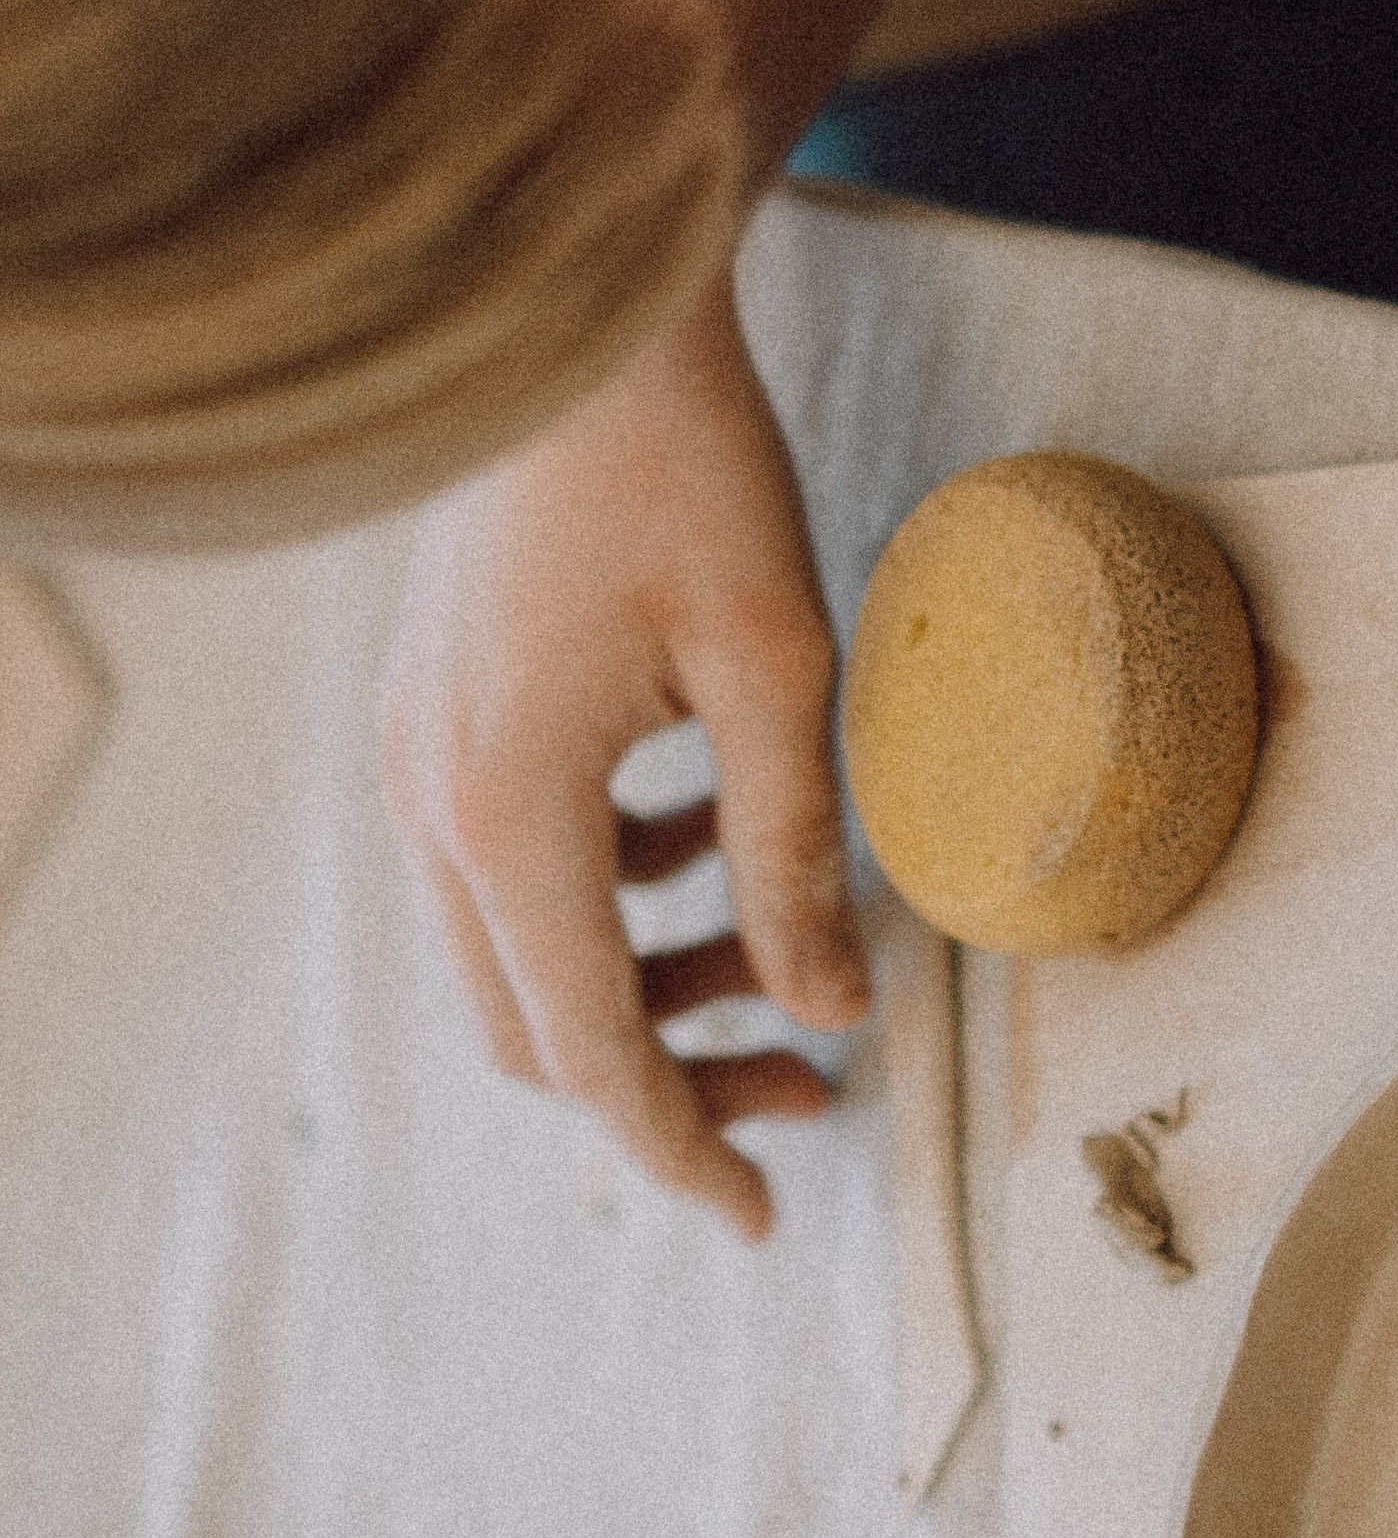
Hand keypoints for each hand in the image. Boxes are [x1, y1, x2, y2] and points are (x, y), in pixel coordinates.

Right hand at [381, 270, 866, 1236]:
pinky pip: (509, 862)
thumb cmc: (691, 470)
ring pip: (518, 948)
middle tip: (813, 1081)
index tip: (762, 1216)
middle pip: (539, 1022)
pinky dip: (607, 894)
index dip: (680, 1145)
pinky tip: (708, 846)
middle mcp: (435, 801)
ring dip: (644, 983)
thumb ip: (795, 855)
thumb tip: (836, 1012)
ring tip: (782, 967)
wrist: (584, 321)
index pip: (592, 1050)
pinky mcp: (440, 712)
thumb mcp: (778, 669)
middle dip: (673, 1075)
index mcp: (512, 813)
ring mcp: (421, 756)